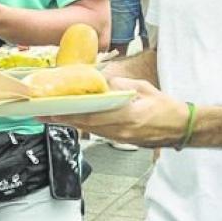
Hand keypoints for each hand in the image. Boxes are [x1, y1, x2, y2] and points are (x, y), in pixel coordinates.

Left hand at [43, 77, 189, 147]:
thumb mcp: (143, 89)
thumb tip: (101, 80)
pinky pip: (97, 132)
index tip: (51, 109)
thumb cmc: (166, 107)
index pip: (91, 115)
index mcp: (127, 116)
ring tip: (49, 115)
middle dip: (61, 118)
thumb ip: (121, 85)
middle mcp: (120, 130)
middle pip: (84, 124)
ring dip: (69, 122)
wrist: (181, 128)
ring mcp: (119, 137)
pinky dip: (83, 125)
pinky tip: (72, 119)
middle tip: (40, 113)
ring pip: (88, 129)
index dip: (68, 113)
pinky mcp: (120, 140)